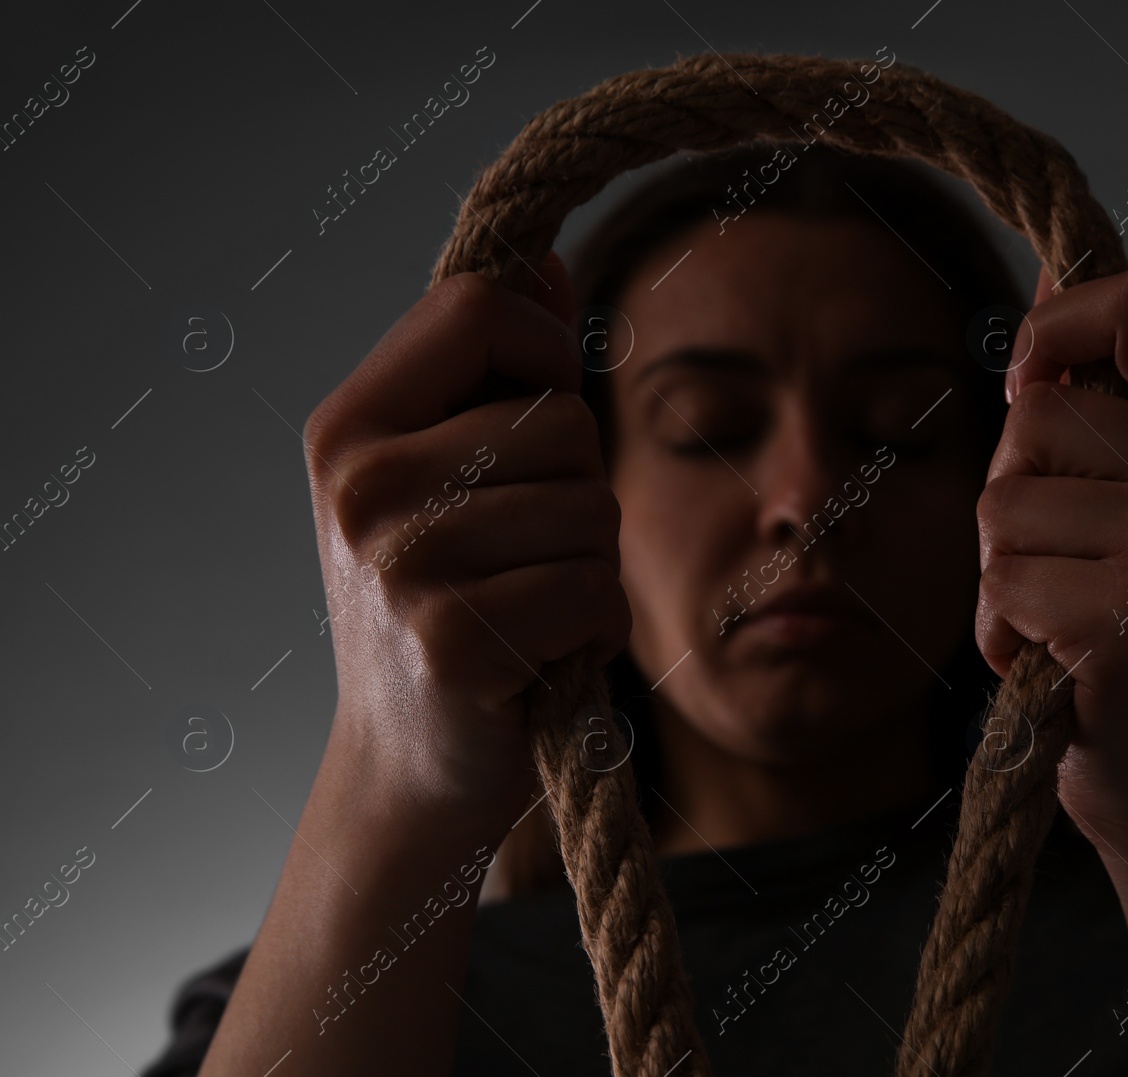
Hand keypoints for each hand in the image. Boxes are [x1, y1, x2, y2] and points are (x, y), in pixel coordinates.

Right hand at [302, 257, 630, 832]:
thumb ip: (490, 369)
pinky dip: (596, 629)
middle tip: (522, 554)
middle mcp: (361, 488)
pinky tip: (544, 655)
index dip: (543, 350)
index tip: (533, 412)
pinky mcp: (458, 644)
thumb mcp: (440, 474)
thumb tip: (544, 256)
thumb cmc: (442, 601)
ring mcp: (404, 567)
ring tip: (530, 604)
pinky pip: (597, 592)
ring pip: (594, 510)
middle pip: (563, 420)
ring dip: (592, 566)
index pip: (479, 306)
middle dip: (580, 491)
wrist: (410, 765)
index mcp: (348, 427)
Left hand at [976, 266, 1127, 844]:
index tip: (1032, 393)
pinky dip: (1000, 632)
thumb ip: (1108, 392)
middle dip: (1014, 489)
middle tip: (1068, 562)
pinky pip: (999, 580)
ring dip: (1002, 570)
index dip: (1057, 330)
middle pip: (1038, 411)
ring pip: (1001, 500)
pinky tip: (1056, 665)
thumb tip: (1052, 270)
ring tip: (1064, 619)